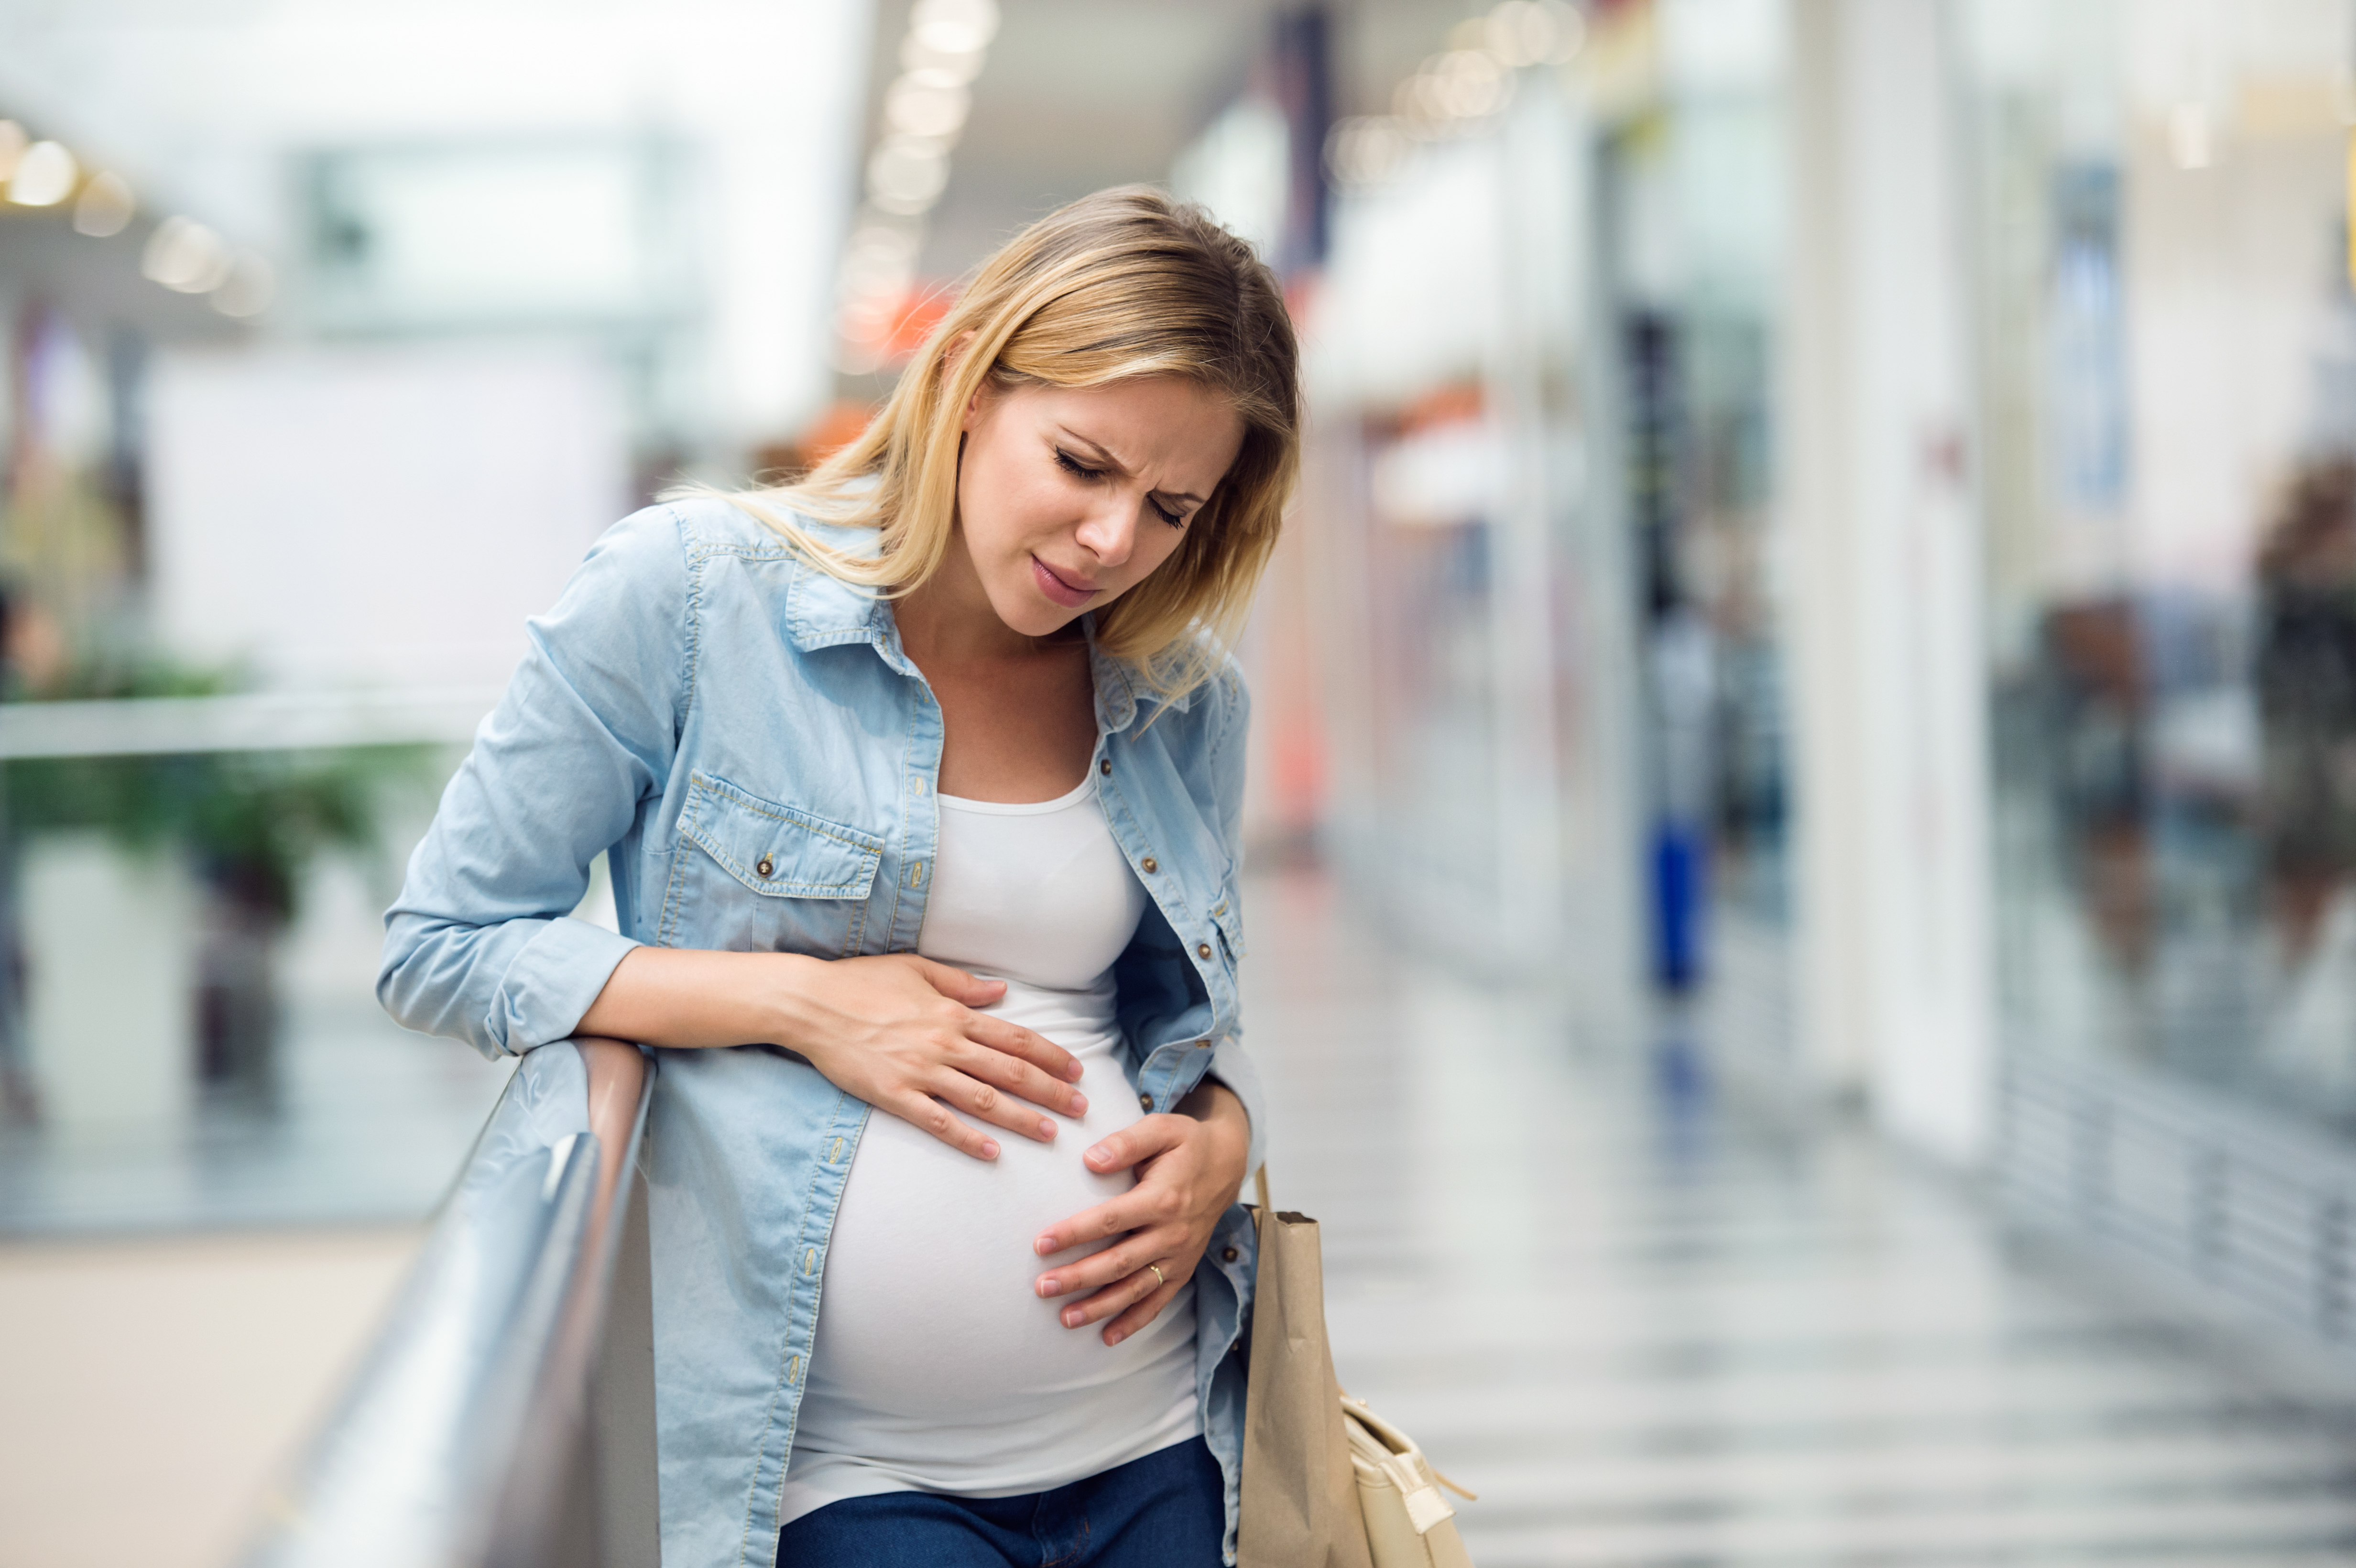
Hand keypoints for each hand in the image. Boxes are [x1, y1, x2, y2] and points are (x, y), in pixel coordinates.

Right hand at [777, 953, 1087, 1159]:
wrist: (811, 1003)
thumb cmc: (862, 982)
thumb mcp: (917, 969)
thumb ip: (962, 982)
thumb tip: (1001, 991)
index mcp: (953, 1013)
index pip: (1015, 1038)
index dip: (1050, 1055)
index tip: (1077, 1069)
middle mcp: (944, 1043)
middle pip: (1010, 1071)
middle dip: (1051, 1090)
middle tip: (1081, 1107)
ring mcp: (920, 1071)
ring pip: (982, 1099)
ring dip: (1021, 1118)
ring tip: (1050, 1134)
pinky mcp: (893, 1095)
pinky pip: (937, 1121)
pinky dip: (967, 1139)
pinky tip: (992, 1153)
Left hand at [1030, 1080, 1249, 1344]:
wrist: (1227, 1164)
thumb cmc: (1185, 1144)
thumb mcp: (1162, 1128)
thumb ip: (1126, 1142)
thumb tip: (1090, 1160)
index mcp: (1163, 1198)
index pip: (1111, 1220)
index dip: (1074, 1233)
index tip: (1040, 1244)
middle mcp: (1173, 1233)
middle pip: (1119, 1262)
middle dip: (1078, 1278)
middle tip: (1042, 1287)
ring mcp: (1179, 1256)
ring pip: (1135, 1288)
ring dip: (1100, 1307)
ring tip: (1065, 1318)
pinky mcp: (1183, 1269)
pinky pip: (1158, 1301)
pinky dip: (1134, 1321)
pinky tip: (1107, 1337)